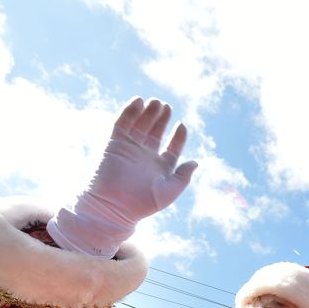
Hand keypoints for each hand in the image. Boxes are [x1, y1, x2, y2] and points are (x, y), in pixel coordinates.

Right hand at [48, 97, 197, 257]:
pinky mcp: (115, 143)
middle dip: (162, 118)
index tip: (182, 126)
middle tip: (166, 106)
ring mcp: (131, 148)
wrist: (113, 206)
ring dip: (148, 112)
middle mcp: (146, 156)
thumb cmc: (142, 203)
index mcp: (161, 168)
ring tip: (156, 102)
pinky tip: (138, 101)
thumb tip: (195, 162)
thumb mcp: (170, 191)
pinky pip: (122, 123)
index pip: (173, 147)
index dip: (179, 136)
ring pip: (141, 124)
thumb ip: (183, 176)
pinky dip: (130, 111)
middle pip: (156, 131)